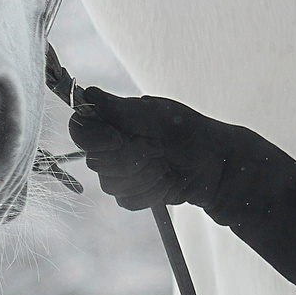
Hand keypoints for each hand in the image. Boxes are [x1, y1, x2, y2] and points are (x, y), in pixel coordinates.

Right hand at [65, 88, 214, 211]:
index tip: (119, 140)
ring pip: (110, 184)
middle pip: (95, 162)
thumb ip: (119, 109)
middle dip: (131, 158)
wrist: (214, 165)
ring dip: (144, 176)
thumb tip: (88, 94)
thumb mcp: (157, 114)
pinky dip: (151, 192)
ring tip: (166, 165)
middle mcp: (111, 146)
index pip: (80, 129)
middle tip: (159, 148)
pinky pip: (126, 201)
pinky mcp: (131, 194)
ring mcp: (119, 172)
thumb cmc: (189, 132)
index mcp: (113, 121)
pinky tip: (166, 181)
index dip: (95, 138)